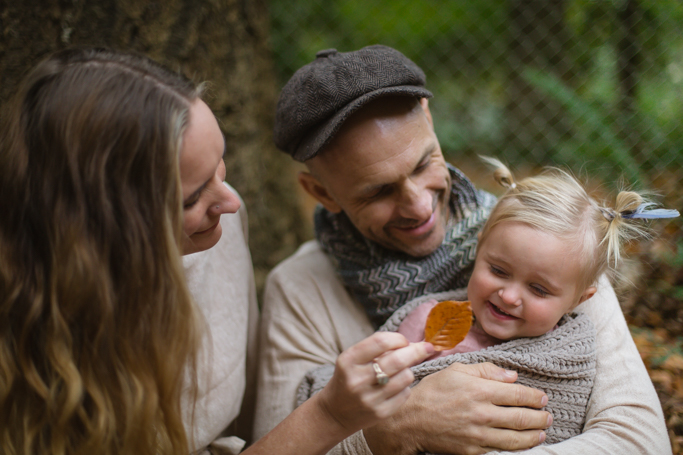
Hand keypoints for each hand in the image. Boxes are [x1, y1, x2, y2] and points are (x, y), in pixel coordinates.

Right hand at [313, 332, 434, 434]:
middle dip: (417, 351)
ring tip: (399, 372)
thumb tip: (413, 344)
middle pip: (397, 360)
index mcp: (348, 361)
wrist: (335, 413)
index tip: (404, 340)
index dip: (398, 338)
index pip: (380, 342)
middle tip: (426, 348)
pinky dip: (404, 387)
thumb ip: (378, 349)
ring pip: (406, 377)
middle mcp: (357, 380)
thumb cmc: (349, 378)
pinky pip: (405, 393)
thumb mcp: (353, 359)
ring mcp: (369, 399)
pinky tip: (394, 388)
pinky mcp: (381, 413)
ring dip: (408, 370)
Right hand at [364, 362, 551, 454]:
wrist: (410, 420)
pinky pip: (501, 450)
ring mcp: (479, 434)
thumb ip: (485, 371)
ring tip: (542, 431)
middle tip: (547, 415)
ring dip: (534, 435)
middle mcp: (482, 413)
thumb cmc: (432, 392)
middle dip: (540, 417)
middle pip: (522, 417)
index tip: (542, 397)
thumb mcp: (456, 371)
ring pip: (516, 438)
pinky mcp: (473, 450)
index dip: (534, 396)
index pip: (517, 394)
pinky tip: (524, 443)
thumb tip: (511, 376)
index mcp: (479, 390)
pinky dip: (516, 447)